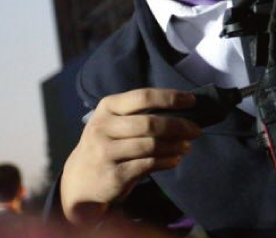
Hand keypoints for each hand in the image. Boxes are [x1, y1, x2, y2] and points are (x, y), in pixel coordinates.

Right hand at [60, 88, 200, 226]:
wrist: (79, 180)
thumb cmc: (106, 143)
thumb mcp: (114, 122)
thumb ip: (140, 114)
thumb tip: (183, 110)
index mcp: (107, 106)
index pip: (143, 96)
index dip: (170, 97)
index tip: (192, 100)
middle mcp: (103, 127)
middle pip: (150, 123)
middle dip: (178, 125)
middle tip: (196, 130)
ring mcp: (106, 152)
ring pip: (151, 145)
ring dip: (175, 145)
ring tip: (187, 145)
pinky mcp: (113, 175)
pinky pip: (148, 165)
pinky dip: (166, 161)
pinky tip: (175, 159)